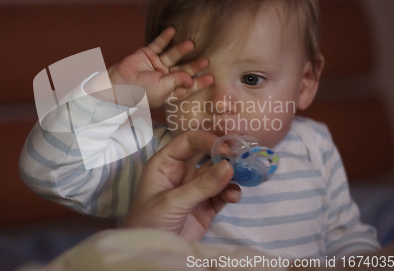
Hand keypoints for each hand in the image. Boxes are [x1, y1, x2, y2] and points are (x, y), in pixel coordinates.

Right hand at [108, 27, 213, 107]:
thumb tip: (190, 79)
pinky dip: (165, 37)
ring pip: (172, 56)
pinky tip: (173, 30)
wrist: (117, 85)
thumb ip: (176, 82)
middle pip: (183, 69)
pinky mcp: (148, 54)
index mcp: (169, 90)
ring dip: (181, 49)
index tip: (211, 78)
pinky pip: (159, 44)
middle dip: (194, 65)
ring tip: (191, 44)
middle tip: (206, 60)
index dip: (199, 82)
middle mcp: (165, 77)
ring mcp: (157, 65)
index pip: (187, 86)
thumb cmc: (139, 93)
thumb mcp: (161, 90)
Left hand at [123, 130, 241, 240]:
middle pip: (206, 153)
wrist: (151, 254)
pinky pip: (222, 193)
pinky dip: (231, 192)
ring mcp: (195, 188)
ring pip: (218, 173)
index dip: (208, 140)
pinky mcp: (206, 206)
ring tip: (244, 176)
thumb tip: (229, 165)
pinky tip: (234, 197)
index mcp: (165, 163)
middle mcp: (181, 171)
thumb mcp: (172, 202)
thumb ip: (201, 185)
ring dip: (231, 173)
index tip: (228, 147)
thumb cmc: (149, 222)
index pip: (188, 141)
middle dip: (224, 153)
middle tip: (243, 154)